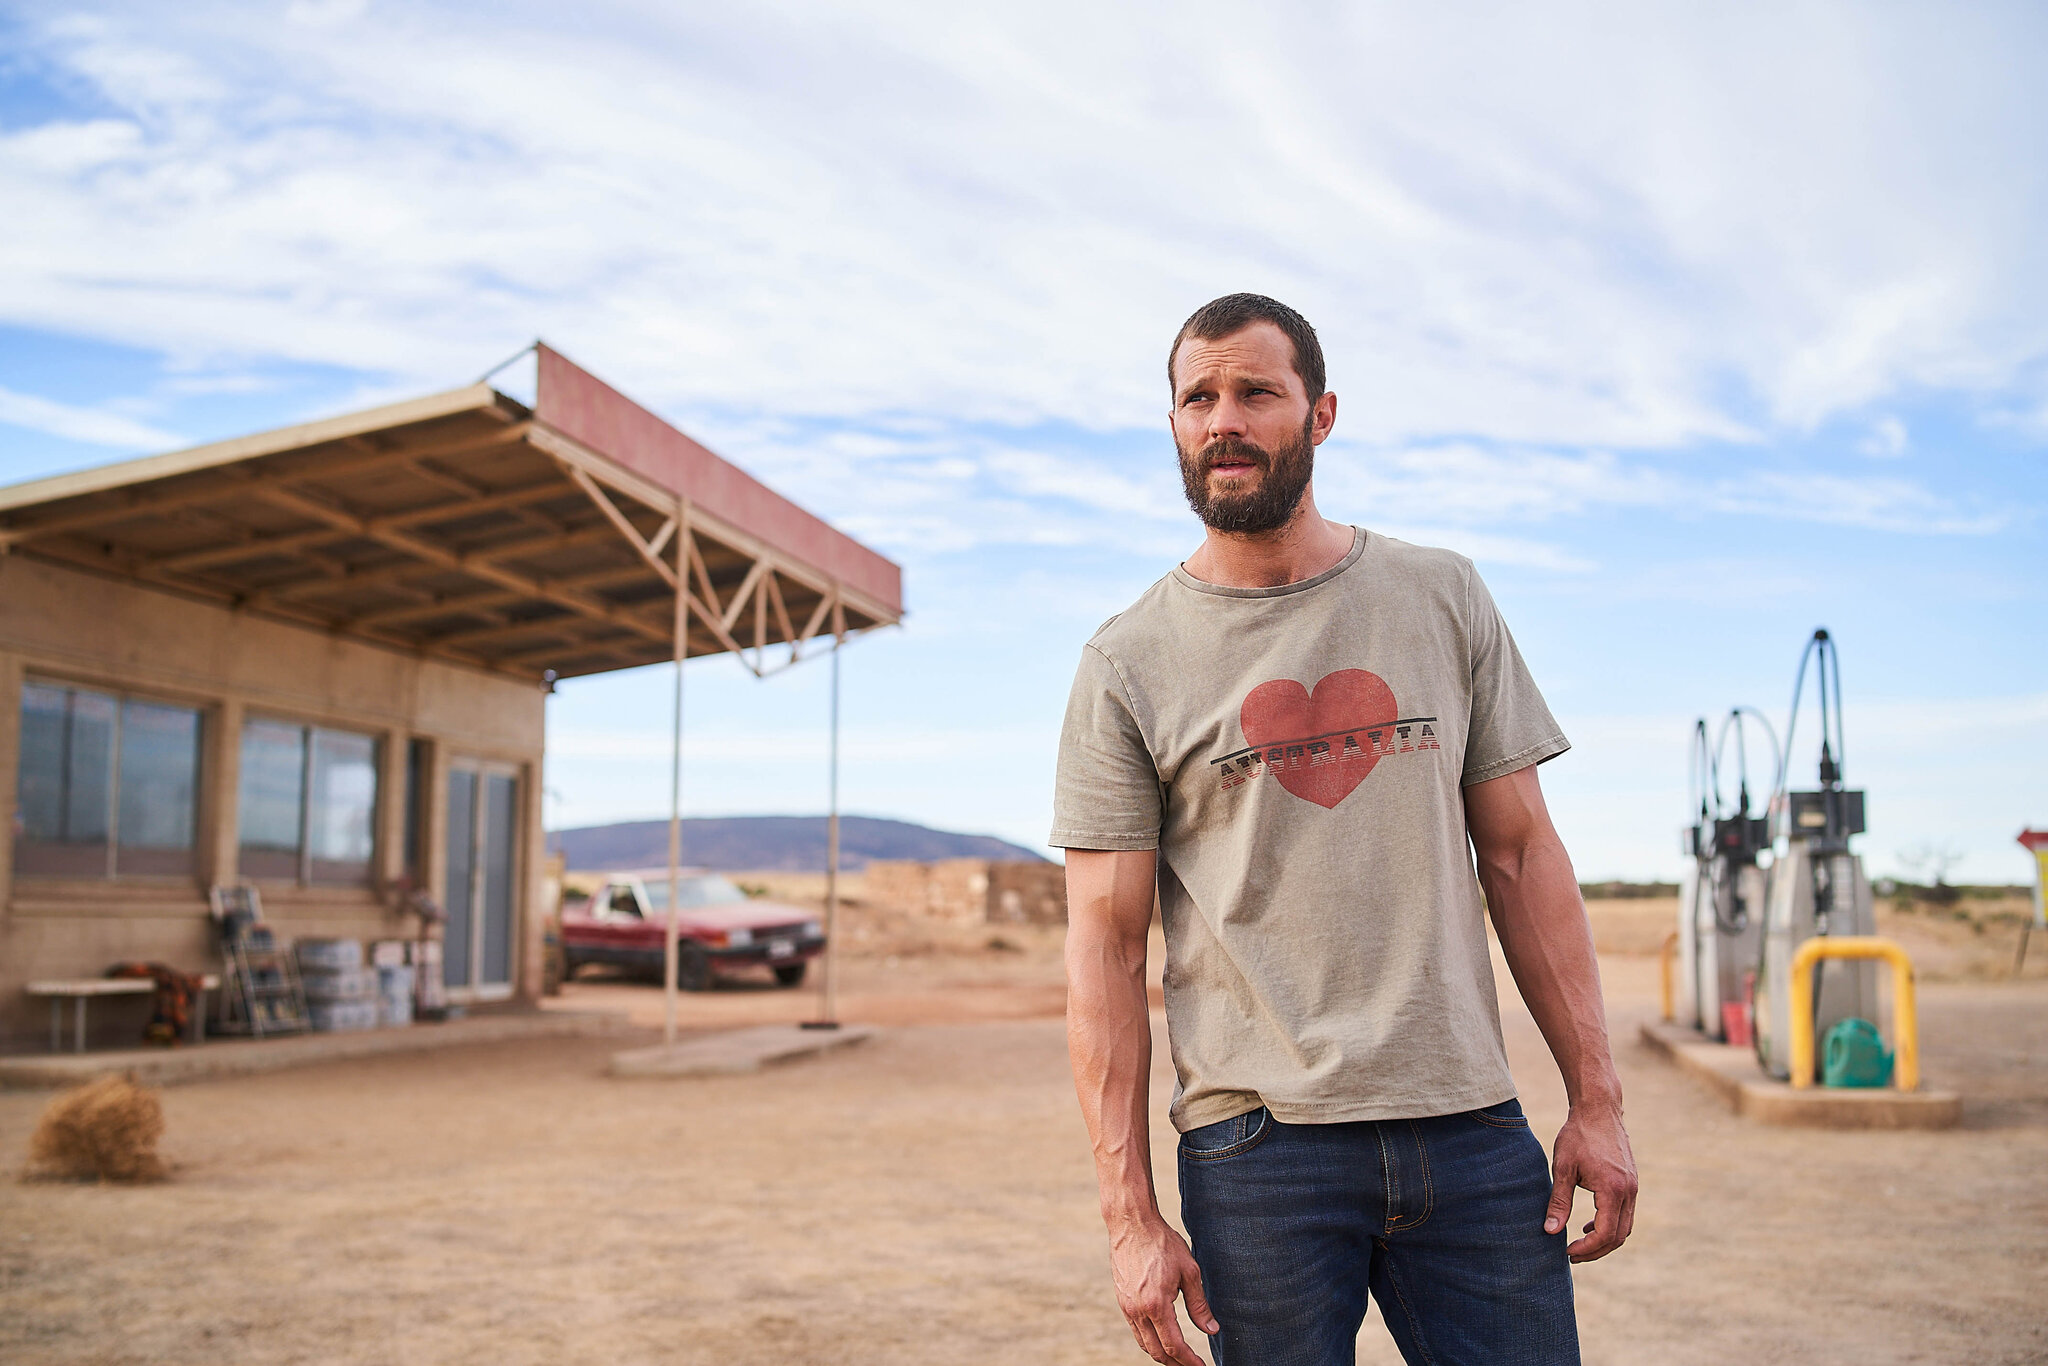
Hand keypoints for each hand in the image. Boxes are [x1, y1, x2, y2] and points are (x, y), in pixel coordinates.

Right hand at [1107, 1217, 1218, 1363]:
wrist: (1131, 1225)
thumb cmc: (1162, 1243)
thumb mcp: (1189, 1271)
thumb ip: (1199, 1304)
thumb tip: (1211, 1329)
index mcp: (1156, 1305)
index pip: (1174, 1345)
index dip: (1189, 1360)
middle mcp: (1138, 1310)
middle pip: (1157, 1351)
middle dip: (1176, 1363)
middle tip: (1192, 1365)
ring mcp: (1127, 1306)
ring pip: (1144, 1343)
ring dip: (1162, 1355)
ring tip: (1179, 1357)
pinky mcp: (1122, 1300)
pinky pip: (1136, 1330)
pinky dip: (1149, 1341)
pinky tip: (1161, 1337)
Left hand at [1546, 1101, 1637, 1261]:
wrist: (1599, 1109)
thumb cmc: (1578, 1135)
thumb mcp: (1563, 1168)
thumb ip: (1559, 1201)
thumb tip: (1550, 1231)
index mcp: (1612, 1190)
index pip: (1604, 1233)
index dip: (1586, 1249)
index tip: (1567, 1252)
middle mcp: (1628, 1192)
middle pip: (1618, 1237)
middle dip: (1595, 1251)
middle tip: (1571, 1256)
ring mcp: (1633, 1188)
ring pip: (1625, 1227)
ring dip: (1604, 1240)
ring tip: (1578, 1244)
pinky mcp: (1632, 1183)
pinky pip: (1625, 1214)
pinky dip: (1610, 1226)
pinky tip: (1588, 1225)